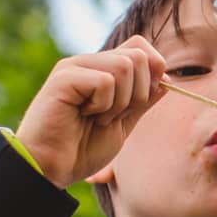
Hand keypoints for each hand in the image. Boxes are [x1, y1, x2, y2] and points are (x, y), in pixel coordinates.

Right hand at [12, 35, 166, 188]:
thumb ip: (142, 101)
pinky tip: (84, 115)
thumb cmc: (81, 150)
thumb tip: (166, 78)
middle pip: (139, 55)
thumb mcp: (123, 124)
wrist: (50, 169)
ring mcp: (75, 67)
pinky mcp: (64, 77)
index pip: (140, 47)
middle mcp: (89, 62)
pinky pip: (106, 81)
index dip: (153, 72)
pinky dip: (104, 105)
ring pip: (125, 65)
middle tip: (116, 115)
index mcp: (102, 70)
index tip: (140, 103)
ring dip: (121, 101)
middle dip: (140, 93)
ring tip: (98, 117)